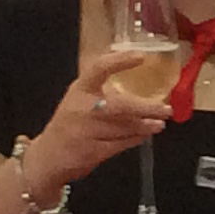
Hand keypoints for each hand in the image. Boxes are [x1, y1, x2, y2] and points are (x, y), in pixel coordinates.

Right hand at [25, 47, 173, 187]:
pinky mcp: (94, 151)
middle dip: (147, 108)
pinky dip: (136, 138)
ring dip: (146, 125)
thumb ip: (100, 88)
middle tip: (166, 108)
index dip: (120, 61)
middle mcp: (83, 108)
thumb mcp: (78, 98)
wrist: (49, 156)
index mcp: (80, 90)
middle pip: (122, 106)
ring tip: (160, 122)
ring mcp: (88, 131)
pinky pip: (122, 143)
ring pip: (126, 127)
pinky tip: (145, 134)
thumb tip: (134, 72)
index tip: (140, 57)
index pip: (99, 68)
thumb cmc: (69, 122)